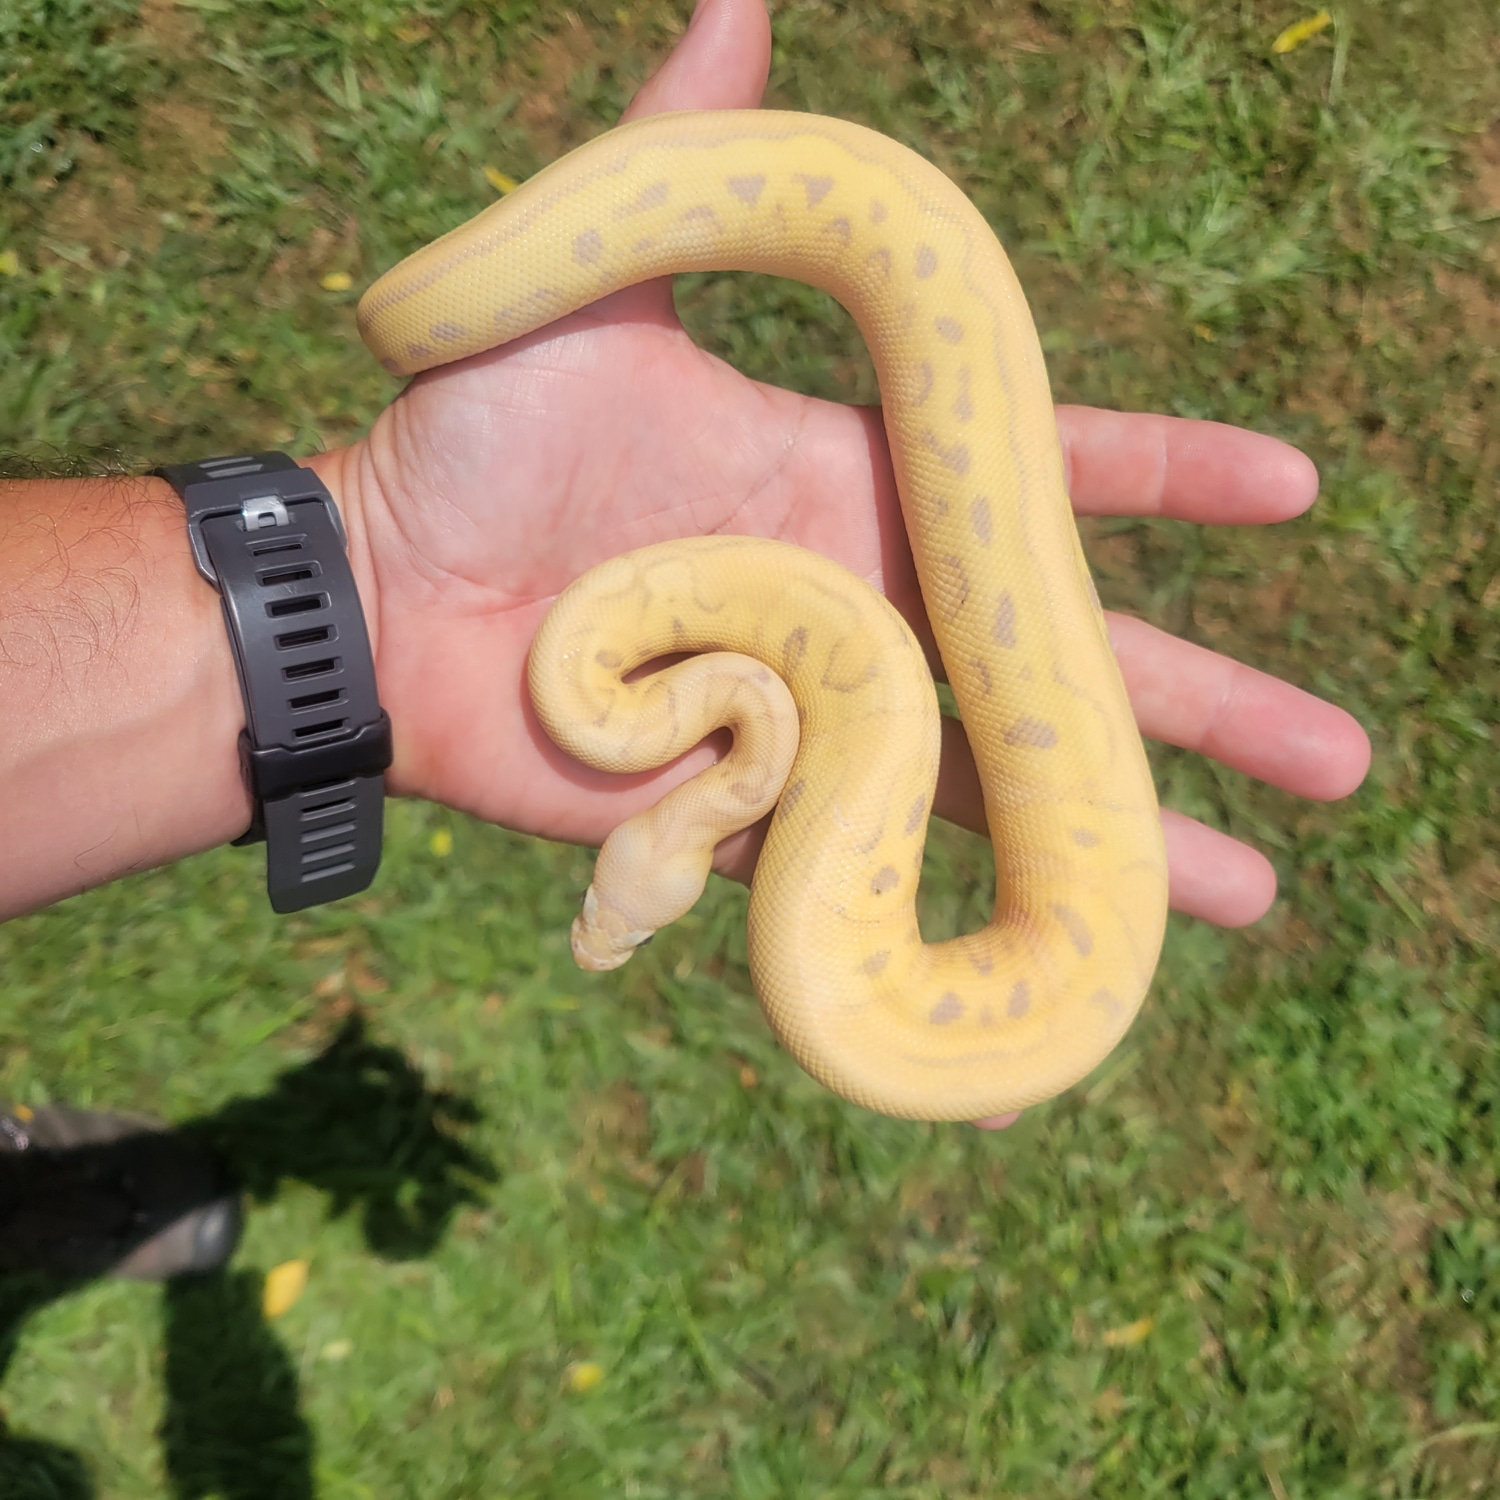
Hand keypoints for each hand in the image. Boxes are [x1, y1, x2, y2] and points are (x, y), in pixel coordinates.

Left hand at [327, 0, 1368, 977]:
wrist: (387, 601)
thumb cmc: (478, 444)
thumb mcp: (595, 285)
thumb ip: (686, 159)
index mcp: (853, 485)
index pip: (1041, 486)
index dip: (1169, 483)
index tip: (1289, 492)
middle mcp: (867, 610)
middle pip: (1068, 663)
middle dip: (1203, 704)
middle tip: (1334, 754)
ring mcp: (829, 722)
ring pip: (1010, 785)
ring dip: (1130, 838)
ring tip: (1250, 893)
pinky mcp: (767, 814)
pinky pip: (898, 868)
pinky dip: (983, 912)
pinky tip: (1077, 961)